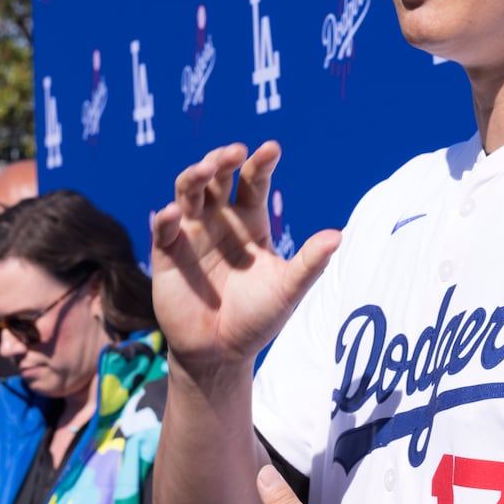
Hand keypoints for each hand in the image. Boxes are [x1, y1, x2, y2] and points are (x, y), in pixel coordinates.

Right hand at [151, 142, 340, 368]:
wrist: (221, 354)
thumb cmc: (257, 318)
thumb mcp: (287, 290)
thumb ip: (309, 263)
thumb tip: (338, 236)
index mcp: (250, 220)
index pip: (253, 182)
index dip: (260, 163)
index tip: (272, 148)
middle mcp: (220, 220)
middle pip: (218, 177)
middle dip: (224, 160)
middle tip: (235, 152)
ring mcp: (191, 233)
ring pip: (188, 191)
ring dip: (195, 176)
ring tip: (207, 168)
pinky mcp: (167, 253)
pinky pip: (164, 228)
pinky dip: (167, 218)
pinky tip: (176, 212)